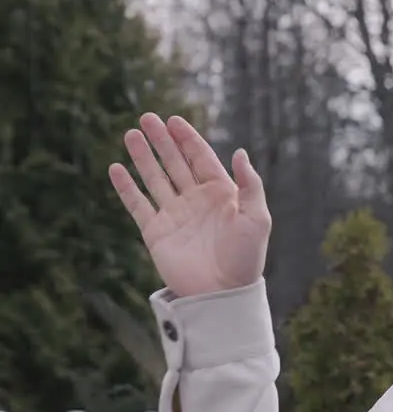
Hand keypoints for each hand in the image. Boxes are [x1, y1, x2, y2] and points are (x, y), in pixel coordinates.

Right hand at [109, 113, 270, 297]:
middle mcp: (196, 201)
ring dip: (143, 157)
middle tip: (147, 117)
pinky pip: (138, 205)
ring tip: (131, 134)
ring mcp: (175, 215)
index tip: (173, 120)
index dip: (187, 139)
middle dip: (162, 141)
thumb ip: (250, 184)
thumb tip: (240, 152)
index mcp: (221, 194)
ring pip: (155, 178)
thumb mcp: (256, 218)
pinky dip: (126, 187)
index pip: (201, 158)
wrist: (222, 293)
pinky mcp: (156, 232)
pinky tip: (116, 168)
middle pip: (176, 163)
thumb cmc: (245, 257)